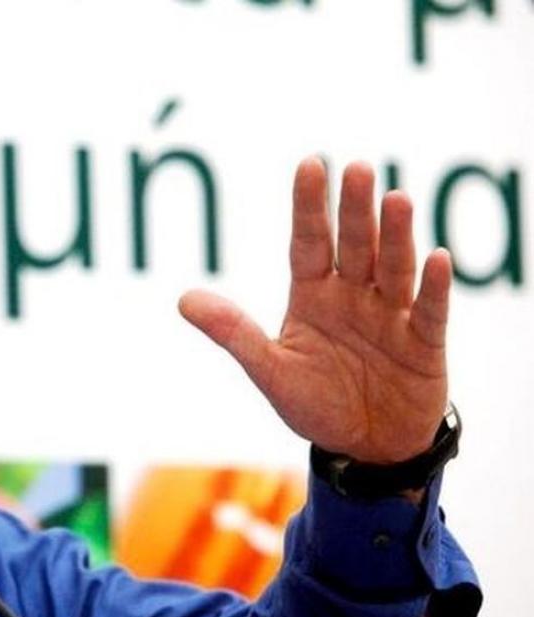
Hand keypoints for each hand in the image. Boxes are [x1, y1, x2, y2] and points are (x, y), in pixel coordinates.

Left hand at [179, 157, 451, 463]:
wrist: (364, 448)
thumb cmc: (316, 403)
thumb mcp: (269, 371)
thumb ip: (233, 333)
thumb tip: (183, 300)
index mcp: (313, 296)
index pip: (309, 242)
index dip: (309, 206)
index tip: (310, 164)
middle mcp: (353, 296)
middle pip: (354, 246)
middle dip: (354, 210)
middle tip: (356, 168)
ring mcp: (391, 317)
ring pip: (393, 268)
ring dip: (395, 236)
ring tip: (395, 199)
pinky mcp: (424, 345)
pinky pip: (429, 312)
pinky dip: (433, 288)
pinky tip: (437, 259)